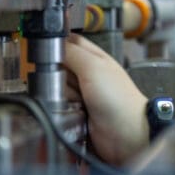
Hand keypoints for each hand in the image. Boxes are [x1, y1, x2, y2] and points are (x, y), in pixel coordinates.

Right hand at [63, 32, 148, 165]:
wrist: (124, 133)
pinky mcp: (75, 111)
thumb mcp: (94, 67)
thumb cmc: (118, 98)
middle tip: (74, 83)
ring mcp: (81, 93)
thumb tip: (52, 43)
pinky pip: (57, 106)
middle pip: (58, 66)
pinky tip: (74, 111)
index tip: (49, 55)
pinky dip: (61, 109)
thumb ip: (73, 53)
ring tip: (78, 100)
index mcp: (94, 57)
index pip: (69, 42)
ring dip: (62, 95)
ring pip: (56, 87)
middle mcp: (87, 73)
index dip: (57, 46)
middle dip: (58, 75)